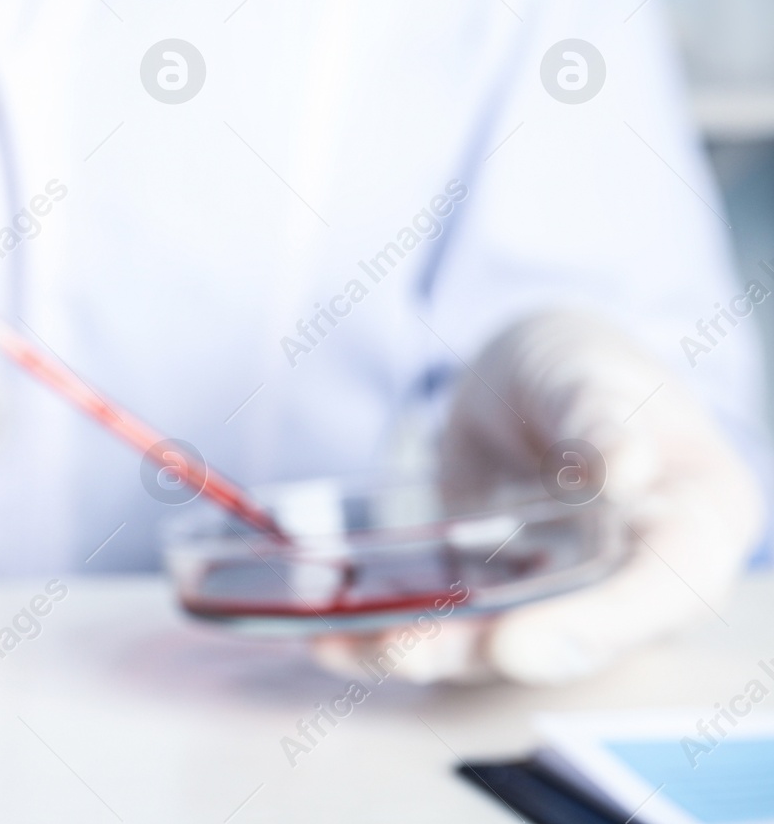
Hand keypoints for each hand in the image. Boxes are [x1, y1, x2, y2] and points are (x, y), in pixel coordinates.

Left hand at [313, 310, 764, 684]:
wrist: (529, 378)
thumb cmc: (576, 367)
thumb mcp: (586, 374)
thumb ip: (601, 419)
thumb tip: (628, 468)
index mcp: (693, 522)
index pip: (667, 590)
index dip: (597, 626)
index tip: (519, 642)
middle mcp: (634, 582)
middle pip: (570, 639)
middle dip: (483, 652)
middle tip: (404, 650)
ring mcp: (562, 600)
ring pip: (500, 646)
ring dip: (424, 653)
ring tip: (346, 645)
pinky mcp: (497, 602)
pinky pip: (451, 629)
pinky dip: (387, 636)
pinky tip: (327, 636)